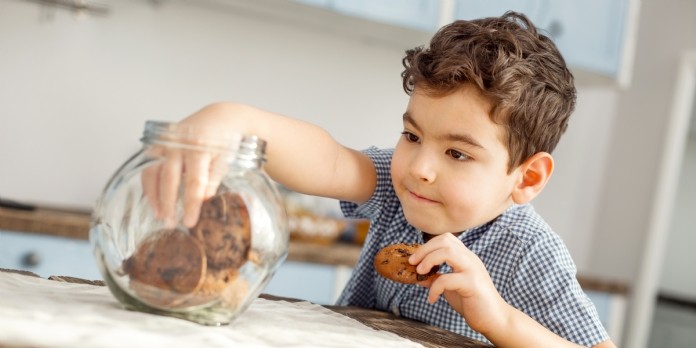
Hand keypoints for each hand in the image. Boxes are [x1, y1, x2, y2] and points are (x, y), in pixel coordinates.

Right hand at [141, 111, 233, 227]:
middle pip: (170, 179)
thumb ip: (214, 179)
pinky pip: (148, 168)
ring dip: (154, 197)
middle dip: (169, 204)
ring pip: (153, 173)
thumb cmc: (224, 143)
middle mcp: (179, 145)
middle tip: (171, 225)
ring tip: (160, 217)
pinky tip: (154, 202)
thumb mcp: (226, 160)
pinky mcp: (157, 145)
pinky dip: (149, 187)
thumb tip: (205, 202)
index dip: (191, 204)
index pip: (195, 181)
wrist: (217, 119)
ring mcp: (165, 144)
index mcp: (200, 148)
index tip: (190, 222)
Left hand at [408, 233, 506, 333]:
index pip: (447, 239)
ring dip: (429, 260)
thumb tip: (417, 277)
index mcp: (466, 257)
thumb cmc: (472, 302)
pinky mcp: (472, 285)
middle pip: (445, 241)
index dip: (428, 245)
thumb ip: (435, 279)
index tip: (416, 259)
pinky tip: (432, 299)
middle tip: (413, 263)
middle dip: (424, 250)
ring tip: (420, 273)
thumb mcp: (450, 289)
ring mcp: (472, 270)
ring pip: (448, 252)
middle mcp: (470, 259)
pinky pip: (448, 279)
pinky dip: (435, 288)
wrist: (495, 320)